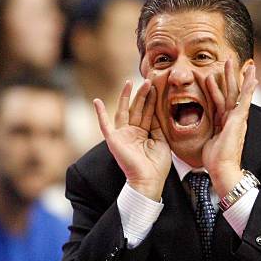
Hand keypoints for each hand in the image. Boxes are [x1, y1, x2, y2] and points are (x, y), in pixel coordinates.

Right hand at [94, 80, 171, 200]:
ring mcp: (122, 136)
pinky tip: (97, 101)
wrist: (149, 181)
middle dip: (142, 94)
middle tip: (148, 80)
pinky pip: (105, 126)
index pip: (147, 113)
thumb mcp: (162, 143)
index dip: (151, 100)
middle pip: (136, 109)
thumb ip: (157, 127)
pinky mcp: (114, 141)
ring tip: (130, 81)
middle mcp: (132, 133)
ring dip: (126, 97)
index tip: (156, 86)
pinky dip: (100, 114)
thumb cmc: (157, 166)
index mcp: (144, 134)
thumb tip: (155, 112)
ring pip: (124, 112)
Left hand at [201, 60, 257, 197]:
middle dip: (229, 76)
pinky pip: (244, 100)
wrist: (222, 170)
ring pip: (236, 92)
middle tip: (228, 59)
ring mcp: (237, 118)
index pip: (222, 101)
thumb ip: (207, 130)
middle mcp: (233, 119)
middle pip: (230, 92)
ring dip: (235, 75)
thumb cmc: (214, 160)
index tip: (217, 76)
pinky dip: (248, 87)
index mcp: (225, 123)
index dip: (219, 88)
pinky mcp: (239, 119)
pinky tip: (252, 76)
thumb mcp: (207, 140)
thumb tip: (201, 129)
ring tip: (233, 60)